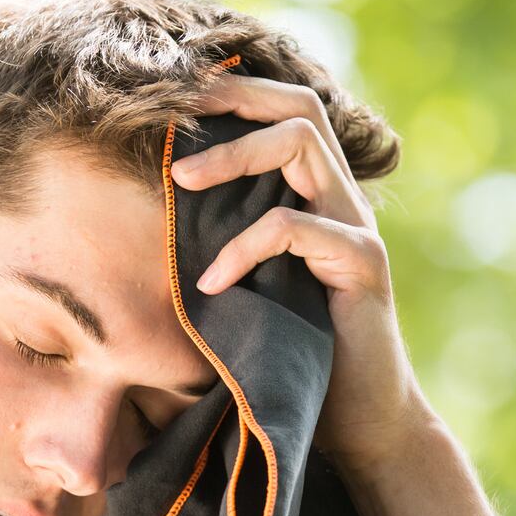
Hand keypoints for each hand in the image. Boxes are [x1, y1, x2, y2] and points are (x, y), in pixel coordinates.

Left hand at [169, 71, 431, 479]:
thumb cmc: (297, 358)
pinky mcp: (364, 265)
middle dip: (234, 101)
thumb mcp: (252, 289)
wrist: (359, 422)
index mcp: (316, 197)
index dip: (234, 92)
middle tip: (174, 122)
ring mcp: (356, 228)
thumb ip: (225, 243)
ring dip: (232, 156)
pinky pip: (295, 228)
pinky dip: (245, 247)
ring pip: (301, 145)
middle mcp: (341, 200)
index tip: (174, 99)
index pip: (284, 111)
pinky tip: (212, 283)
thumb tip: (151, 216)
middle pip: (299, 106)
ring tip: (180, 184)